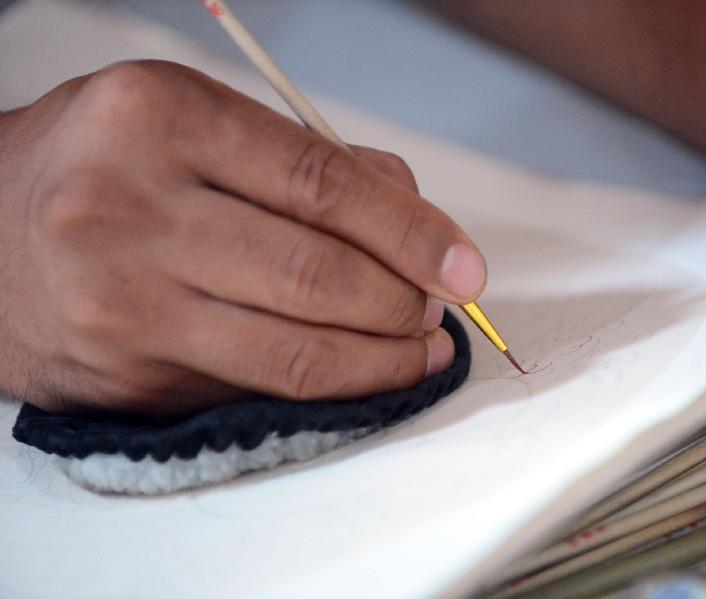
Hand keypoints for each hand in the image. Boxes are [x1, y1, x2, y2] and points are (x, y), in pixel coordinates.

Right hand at [0, 60, 485, 414]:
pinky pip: (258, 387)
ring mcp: (121, 299)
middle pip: (315, 273)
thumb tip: (418, 219)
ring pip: (294, 350)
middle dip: (404, 300)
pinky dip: (332, 385)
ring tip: (420, 345)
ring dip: (383, 356)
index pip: (322, 183)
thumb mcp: (197, 123)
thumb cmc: (114, 167)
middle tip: (439, 305)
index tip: (464, 265)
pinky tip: (367, 370)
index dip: (412, 232)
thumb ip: (309, 160)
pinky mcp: (125, 371)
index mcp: (160, 117)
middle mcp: (128, 207)